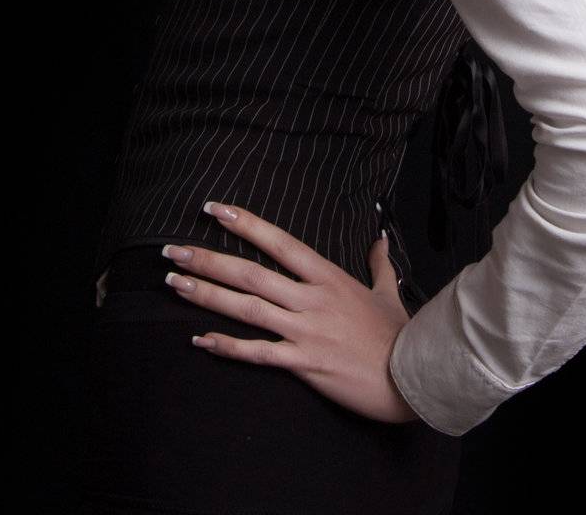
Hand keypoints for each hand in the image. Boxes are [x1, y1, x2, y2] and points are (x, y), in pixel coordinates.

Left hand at [162, 201, 421, 425]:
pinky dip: (227, 346)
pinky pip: (258, 353)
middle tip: (172, 251)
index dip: (245, 224)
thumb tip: (381, 239)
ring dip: (207, 295)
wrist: (412, 375)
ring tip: (175, 284)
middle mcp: (311, 298)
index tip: (214, 210)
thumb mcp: (388, 292)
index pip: (279, 242)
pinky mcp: (304, 363)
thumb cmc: (400, 333)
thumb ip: (379, 264)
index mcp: (328, 276)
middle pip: (251, 273)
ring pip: (247, 308)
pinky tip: (200, 340)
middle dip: (208, 260)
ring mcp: (305, 330)